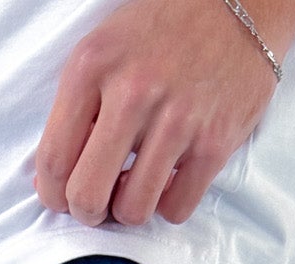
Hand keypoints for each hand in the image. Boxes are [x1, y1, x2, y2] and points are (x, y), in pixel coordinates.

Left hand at [34, 0, 288, 228]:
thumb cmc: (165, 29)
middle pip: (87, 195)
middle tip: (98, 203)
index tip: (62, 198)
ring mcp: (177, 120)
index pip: (53, 160)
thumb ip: (77, 107)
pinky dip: (169, 205)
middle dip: (87, 212)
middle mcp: (132, 92)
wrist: (243, 2)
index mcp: (92, 66)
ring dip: (129, 209)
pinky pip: (177, 209)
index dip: (51, 194)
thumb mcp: (105, 48)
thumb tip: (53, 177)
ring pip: (133, 210)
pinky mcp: (215, 142)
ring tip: (136, 186)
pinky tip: (170, 179)